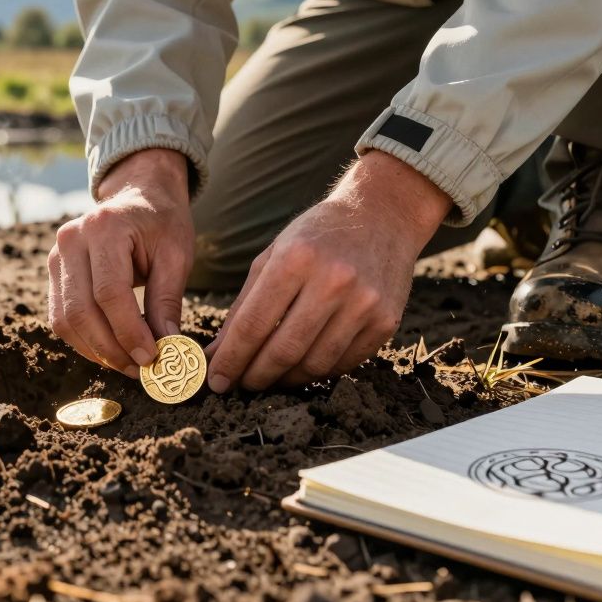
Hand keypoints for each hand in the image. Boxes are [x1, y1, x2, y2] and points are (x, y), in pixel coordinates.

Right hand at [48, 148, 194, 376]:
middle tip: (140, 370)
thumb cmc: (162, 223)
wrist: (139, 195)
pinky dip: (85, 340)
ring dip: (96, 350)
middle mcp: (71, 240)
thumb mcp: (176, 256)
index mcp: (104, 228)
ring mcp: (56, 255)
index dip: (128, 332)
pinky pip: (61, 316)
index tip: (151, 357)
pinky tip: (111, 349)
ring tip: (128, 364)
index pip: (109, 293)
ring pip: (65, 320)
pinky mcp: (53, 271)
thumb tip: (167, 348)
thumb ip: (167, 300)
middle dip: (111, 349)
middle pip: (81, 311)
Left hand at [205, 150, 451, 391]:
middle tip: (240, 385)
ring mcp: (364, 304)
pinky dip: (317, 372)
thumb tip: (218, 354)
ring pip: (314, 364)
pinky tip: (301, 367)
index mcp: (296, 259)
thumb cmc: (317, 236)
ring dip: (285, 379)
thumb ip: (244, 304)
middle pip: (284, 350)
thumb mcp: (274, 255)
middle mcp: (333, 282)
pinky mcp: (385, 323)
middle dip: (255, 376)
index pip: (253, 324)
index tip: (216, 380)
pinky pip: (343, 363)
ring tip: (269, 377)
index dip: (231, 359)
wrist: (383, 217)